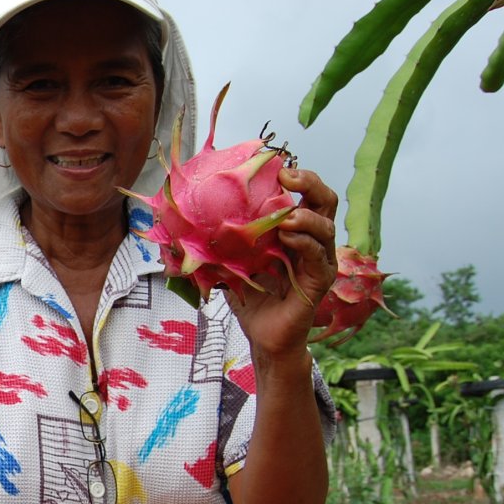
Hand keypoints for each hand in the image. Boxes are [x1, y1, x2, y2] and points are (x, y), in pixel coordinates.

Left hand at [229, 167, 337, 360]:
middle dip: (310, 184)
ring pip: (326, 227)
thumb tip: (177, 227)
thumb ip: (216, 242)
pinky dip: (305, 243)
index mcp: (295, 231)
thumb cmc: (250, 299)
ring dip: (306, 217)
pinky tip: (288, 238)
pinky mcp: (319, 282)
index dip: (296, 177)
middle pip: (324, 202)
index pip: (304, 195)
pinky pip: (318, 257)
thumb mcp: (230, 262)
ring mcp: (320, 261)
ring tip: (286, 215)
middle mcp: (313, 241)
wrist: (263, 337)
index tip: (275, 165)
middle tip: (288, 177)